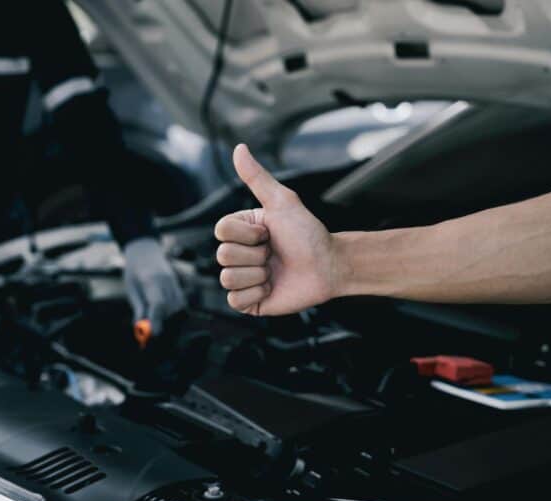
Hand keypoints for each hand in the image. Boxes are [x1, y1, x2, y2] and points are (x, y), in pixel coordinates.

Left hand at [124, 238, 186, 335]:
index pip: (158, 303)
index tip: (153, 335)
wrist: (145, 252)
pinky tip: (164, 316)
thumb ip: (138, 307)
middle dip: (163, 323)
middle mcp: (167, 280)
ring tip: (156, 323)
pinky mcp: (179, 286)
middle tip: (151, 335)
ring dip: (169, 319)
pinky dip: (174, 313)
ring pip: (179, 307)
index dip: (157, 320)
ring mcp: (175, 282)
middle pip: (171, 308)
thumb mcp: (131, 289)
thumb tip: (140, 327)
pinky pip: (181, 304)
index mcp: (151, 279)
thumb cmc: (134, 271)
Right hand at [214, 144, 338, 315]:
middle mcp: (237, 253)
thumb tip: (239, 148)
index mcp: (240, 231)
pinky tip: (272, 287)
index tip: (269, 232)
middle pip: (223, 255)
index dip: (248, 234)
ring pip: (228, 278)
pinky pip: (235, 301)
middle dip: (256, 255)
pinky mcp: (248, 301)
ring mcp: (242, 278)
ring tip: (274, 271)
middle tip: (275, 253)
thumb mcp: (282, 201)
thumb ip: (257, 177)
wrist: (329, 266)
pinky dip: (257, 293)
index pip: (221, 231)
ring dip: (258, 275)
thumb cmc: (308, 233)